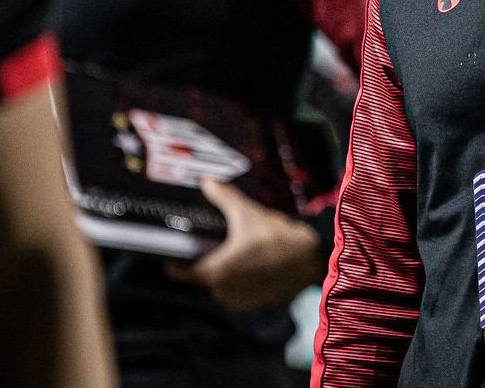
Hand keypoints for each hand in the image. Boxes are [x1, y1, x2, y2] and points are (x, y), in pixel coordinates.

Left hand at [164, 178, 325, 311]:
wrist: (311, 260)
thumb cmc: (276, 239)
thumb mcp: (248, 213)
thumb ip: (224, 197)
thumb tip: (207, 181)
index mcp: (213, 272)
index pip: (178, 273)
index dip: (173, 261)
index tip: (173, 250)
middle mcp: (221, 291)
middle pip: (201, 276)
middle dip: (207, 260)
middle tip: (216, 241)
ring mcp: (238, 300)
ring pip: (220, 284)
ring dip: (224, 271)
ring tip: (238, 250)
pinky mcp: (254, 304)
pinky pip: (237, 291)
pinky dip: (240, 279)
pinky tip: (254, 261)